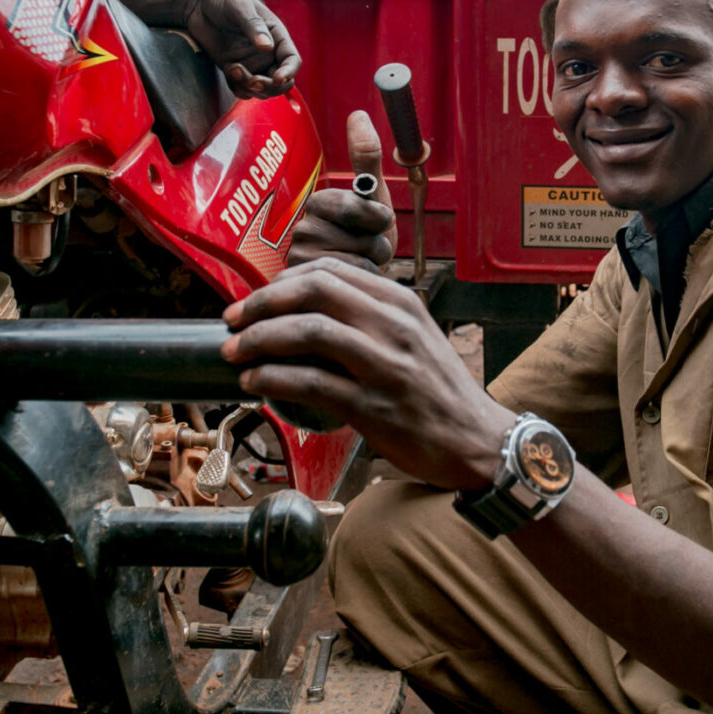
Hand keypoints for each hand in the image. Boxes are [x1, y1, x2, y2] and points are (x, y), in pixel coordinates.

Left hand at [182, 0, 300, 98]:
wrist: (197, 3)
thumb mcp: (239, 6)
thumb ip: (253, 26)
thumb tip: (267, 47)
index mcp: (276, 35)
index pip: (291, 60)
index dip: (289, 72)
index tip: (277, 80)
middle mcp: (268, 53)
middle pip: (280, 82)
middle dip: (268, 86)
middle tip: (252, 82)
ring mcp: (251, 63)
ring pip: (261, 89)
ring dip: (249, 87)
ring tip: (231, 68)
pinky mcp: (235, 70)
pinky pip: (243, 90)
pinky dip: (238, 88)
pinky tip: (227, 71)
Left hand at [221, 258, 514, 490]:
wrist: (479, 442)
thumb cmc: (439, 394)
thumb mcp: (416, 339)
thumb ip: (372, 319)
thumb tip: (307, 314)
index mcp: (401, 304)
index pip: (329, 271)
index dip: (281, 282)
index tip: (256, 299)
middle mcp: (395, 326)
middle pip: (314, 291)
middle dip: (262, 303)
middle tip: (233, 320)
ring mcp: (386, 365)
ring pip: (308, 332)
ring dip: (259, 340)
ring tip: (234, 353)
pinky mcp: (375, 407)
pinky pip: (312, 383)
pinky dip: (273, 379)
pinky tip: (254, 383)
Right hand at [288, 111, 398, 269]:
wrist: (352, 280)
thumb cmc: (362, 236)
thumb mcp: (371, 195)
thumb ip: (366, 158)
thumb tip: (358, 114)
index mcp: (319, 202)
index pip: (358, 208)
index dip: (378, 218)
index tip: (375, 221)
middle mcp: (302, 227)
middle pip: (364, 236)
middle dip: (376, 244)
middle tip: (365, 245)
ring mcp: (300, 257)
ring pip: (361, 258)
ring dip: (371, 262)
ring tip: (357, 261)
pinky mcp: (306, 284)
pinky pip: (354, 278)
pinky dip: (363, 278)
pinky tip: (351, 278)